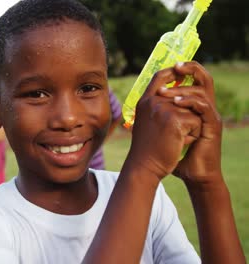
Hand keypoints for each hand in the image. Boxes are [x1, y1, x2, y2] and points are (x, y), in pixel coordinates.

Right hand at [128, 63, 203, 179]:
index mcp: (144, 102)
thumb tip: (172, 96)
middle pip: (182, 98)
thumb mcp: (146, 122)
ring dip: (189, 128)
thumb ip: (155, 108)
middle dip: (185, 117)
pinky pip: (196, 122)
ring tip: (173, 140)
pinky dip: (191, 136)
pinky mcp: (175, 120)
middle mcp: (153, 102)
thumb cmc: (146, 149)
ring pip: (192, 111)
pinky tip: (178, 144)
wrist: (143, 166)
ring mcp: (164, 109)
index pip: (159, 77)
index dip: (172, 72)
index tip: (181, 70)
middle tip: (169, 136)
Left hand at [157, 62, 222, 186]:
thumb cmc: (176, 153)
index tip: (169, 64)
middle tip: (175, 66)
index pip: (194, 79)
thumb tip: (139, 108)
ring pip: (202, 91)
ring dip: (182, 89)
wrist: (192, 172)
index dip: (184, 69)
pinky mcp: (213, 126)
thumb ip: (156, 117)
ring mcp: (210, 116)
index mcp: (195, 106)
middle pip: (204, 78)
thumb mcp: (163, 131)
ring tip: (164, 93)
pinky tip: (176, 103)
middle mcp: (205, 108)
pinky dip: (190, 102)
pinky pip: (204, 107)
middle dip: (190, 69)